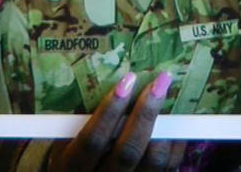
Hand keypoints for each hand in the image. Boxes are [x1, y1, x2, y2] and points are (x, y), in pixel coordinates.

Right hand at [46, 71, 186, 171]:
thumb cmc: (73, 153)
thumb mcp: (64, 140)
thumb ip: (79, 119)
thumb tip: (107, 77)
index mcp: (72, 167)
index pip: (92, 141)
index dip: (109, 111)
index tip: (127, 81)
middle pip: (127, 152)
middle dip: (145, 113)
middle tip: (160, 81)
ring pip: (153, 161)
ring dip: (165, 125)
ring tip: (170, 95)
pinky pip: (169, 166)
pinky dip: (176, 140)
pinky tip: (176, 119)